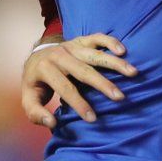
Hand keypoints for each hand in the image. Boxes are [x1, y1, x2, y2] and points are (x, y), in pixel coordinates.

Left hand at [19, 34, 134, 127]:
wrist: (35, 58)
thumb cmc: (36, 84)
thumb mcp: (28, 100)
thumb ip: (36, 113)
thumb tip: (52, 123)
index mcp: (45, 68)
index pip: (65, 88)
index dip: (78, 104)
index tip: (92, 118)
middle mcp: (58, 54)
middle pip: (84, 70)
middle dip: (102, 84)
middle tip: (120, 97)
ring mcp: (71, 45)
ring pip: (94, 54)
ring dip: (114, 63)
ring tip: (133, 73)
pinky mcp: (80, 40)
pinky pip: (97, 37)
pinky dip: (110, 41)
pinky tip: (124, 51)